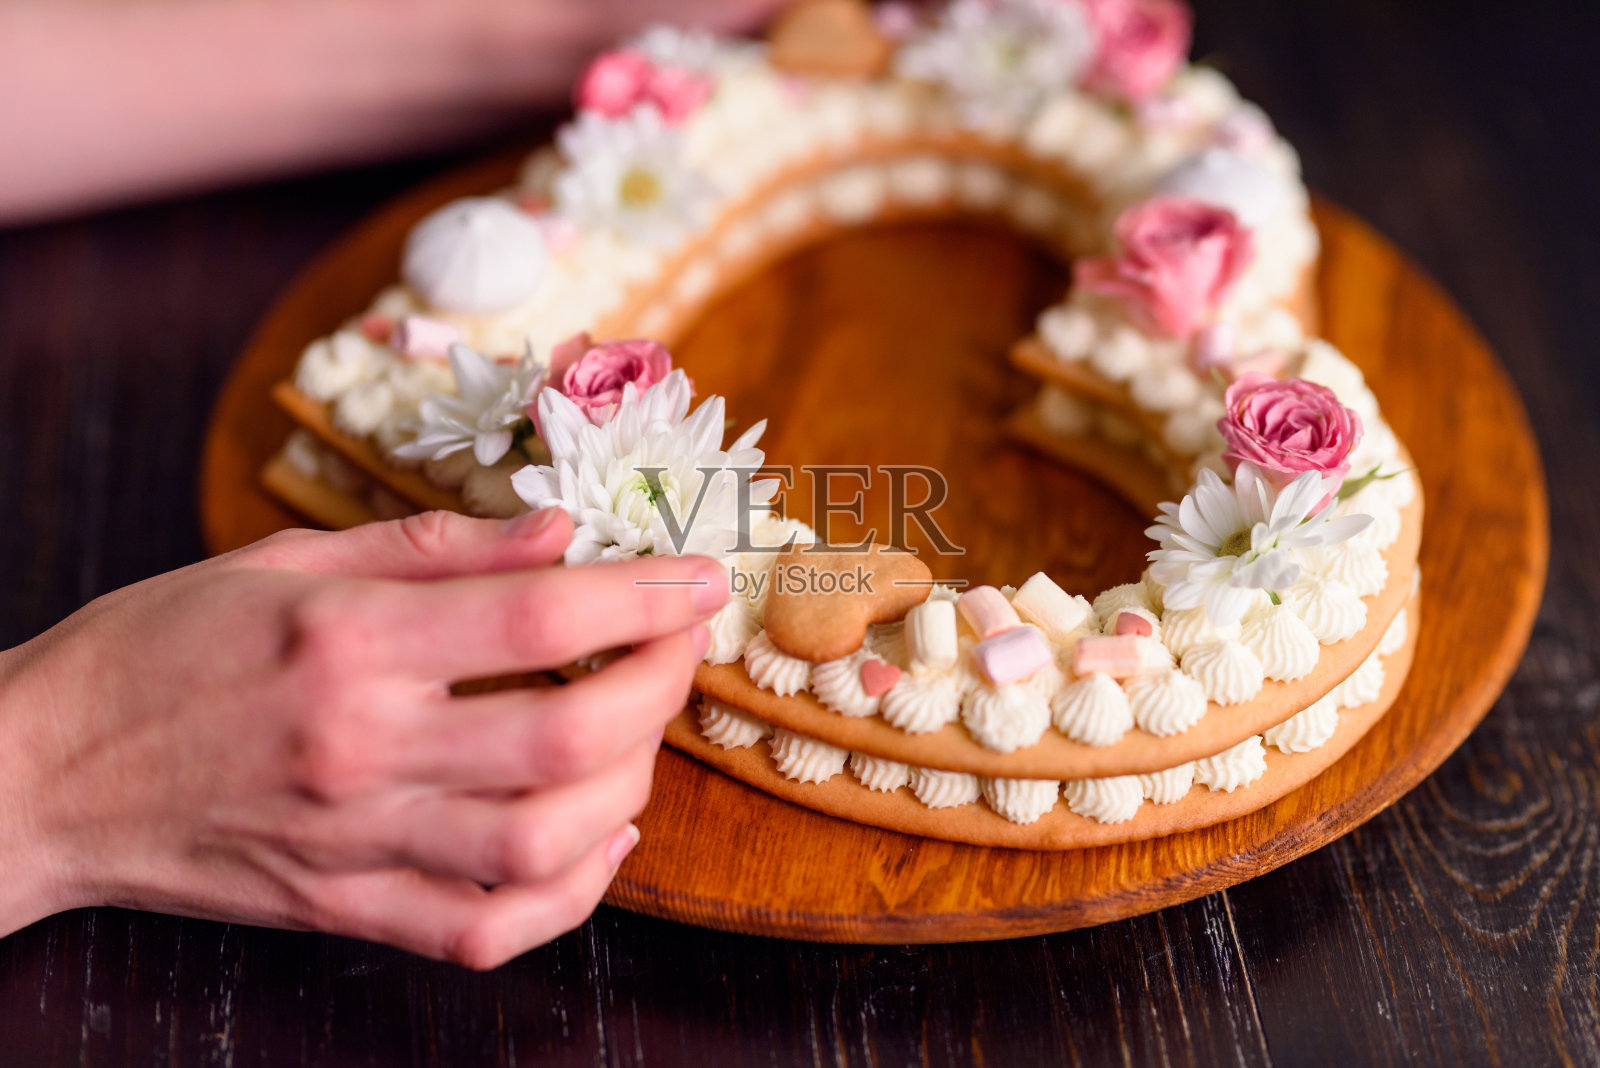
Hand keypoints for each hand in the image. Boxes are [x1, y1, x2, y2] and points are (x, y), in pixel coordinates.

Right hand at [0, 508, 727, 967]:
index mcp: (348, 640)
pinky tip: (602, 840)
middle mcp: (362, 746)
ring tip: (639, 734)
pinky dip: (571, 895)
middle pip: (566, 735)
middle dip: (658, 684)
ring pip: (545, 840)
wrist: (42, 774)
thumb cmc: (160, 647)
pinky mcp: (346, 907)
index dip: (643, 594)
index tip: (699, 578)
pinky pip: (487, 929)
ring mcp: (357, 841)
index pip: (540, 618)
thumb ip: (433, 546)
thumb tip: (557, 531)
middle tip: (679, 645)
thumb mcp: (284, 561)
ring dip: (631, 785)